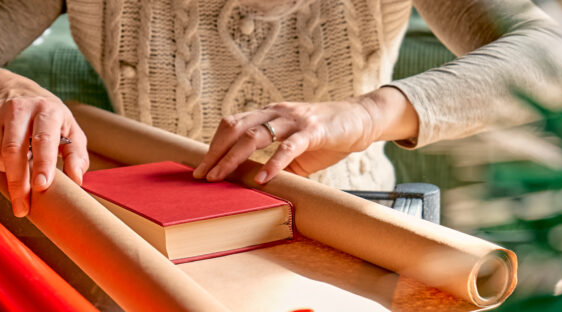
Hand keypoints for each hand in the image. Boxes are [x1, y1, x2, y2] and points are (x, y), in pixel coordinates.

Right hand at [0, 69, 88, 216]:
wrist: (17, 93)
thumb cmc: (49, 120)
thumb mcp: (70, 131)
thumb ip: (77, 155)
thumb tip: (77, 179)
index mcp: (47, 110)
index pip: (43, 139)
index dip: (43, 164)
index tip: (41, 186)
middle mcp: (20, 107)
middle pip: (13, 151)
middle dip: (18, 182)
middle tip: (22, 207)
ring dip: (6, 172)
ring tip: (20, 169)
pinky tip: (6, 159)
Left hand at [193, 87, 417, 183]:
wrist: (360, 119)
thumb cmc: (326, 136)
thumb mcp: (296, 150)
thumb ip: (277, 164)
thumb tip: (254, 188)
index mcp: (270, 114)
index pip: (232, 125)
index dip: (214, 145)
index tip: (200, 167)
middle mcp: (277, 112)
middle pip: (235, 127)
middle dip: (215, 152)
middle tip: (202, 175)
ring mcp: (294, 120)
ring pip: (254, 135)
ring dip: (233, 158)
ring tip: (220, 177)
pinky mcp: (314, 131)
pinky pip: (288, 147)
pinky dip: (273, 163)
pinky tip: (262, 178)